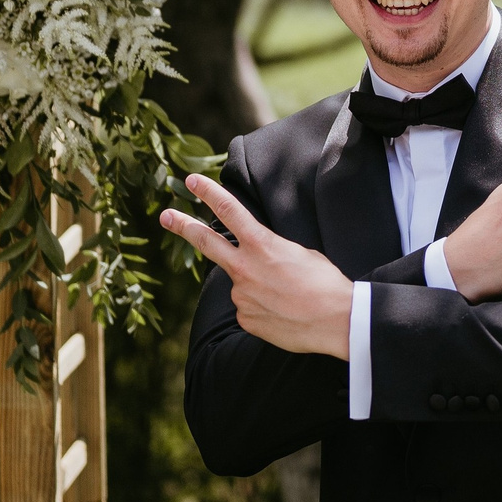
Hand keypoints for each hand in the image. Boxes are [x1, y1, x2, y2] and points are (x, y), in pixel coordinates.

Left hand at [161, 175, 354, 357]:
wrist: (335, 320)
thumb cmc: (325, 283)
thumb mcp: (300, 254)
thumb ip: (271, 253)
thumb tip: (260, 263)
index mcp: (262, 244)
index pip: (229, 210)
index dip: (208, 193)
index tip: (192, 180)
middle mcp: (244, 268)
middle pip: (206, 242)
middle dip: (183, 226)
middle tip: (166, 216)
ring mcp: (241, 295)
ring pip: (242, 284)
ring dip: (259, 287)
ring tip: (290, 297)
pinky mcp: (245, 318)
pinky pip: (250, 308)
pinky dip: (265, 309)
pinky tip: (286, 313)